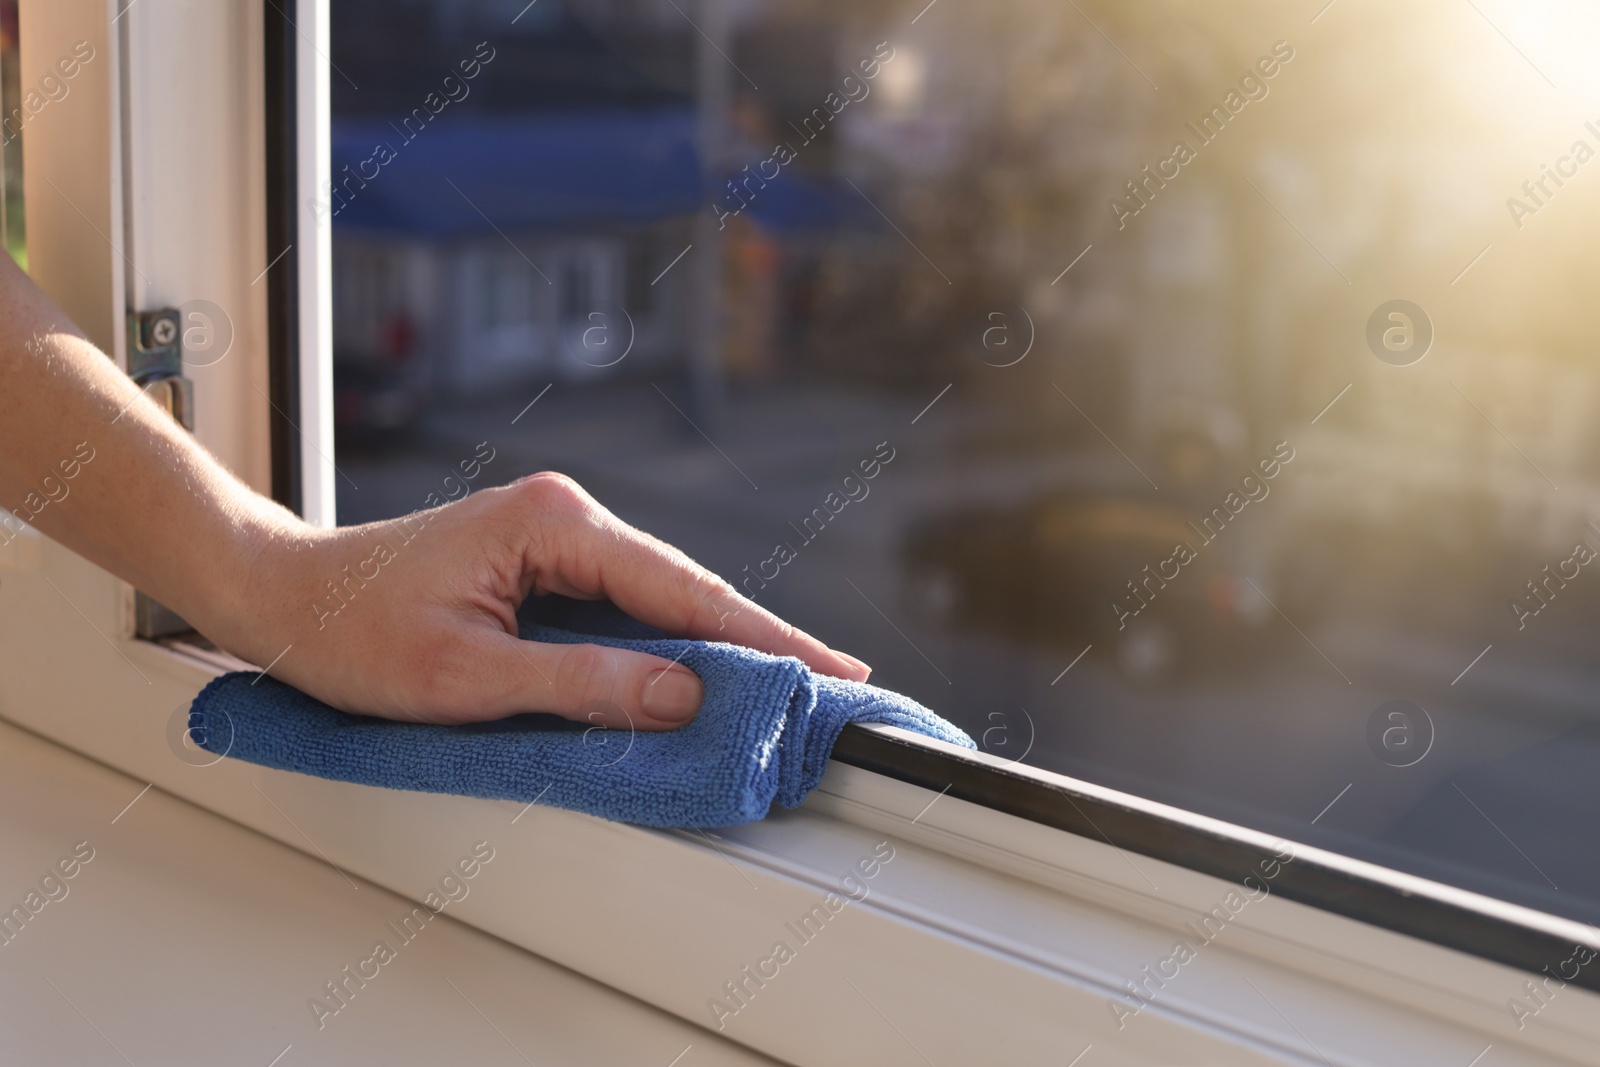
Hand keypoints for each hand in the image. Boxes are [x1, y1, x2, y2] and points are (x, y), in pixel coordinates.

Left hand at [218, 472, 871, 728]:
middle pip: (684, 586)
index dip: (761, 635)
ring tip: (780, 685)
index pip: (682, 587)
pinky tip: (700, 672)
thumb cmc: (355, 631)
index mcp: (554, 523)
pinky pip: (623, 606)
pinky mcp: (544, 563)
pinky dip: (665, 642)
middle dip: (754, 639)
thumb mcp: (468, 676)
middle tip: (828, 685)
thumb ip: (580, 685)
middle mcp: (565, 517)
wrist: (285, 598)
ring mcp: (556, 537)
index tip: (827, 668)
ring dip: (713, 643)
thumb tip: (683, 693)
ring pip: (658, 597)